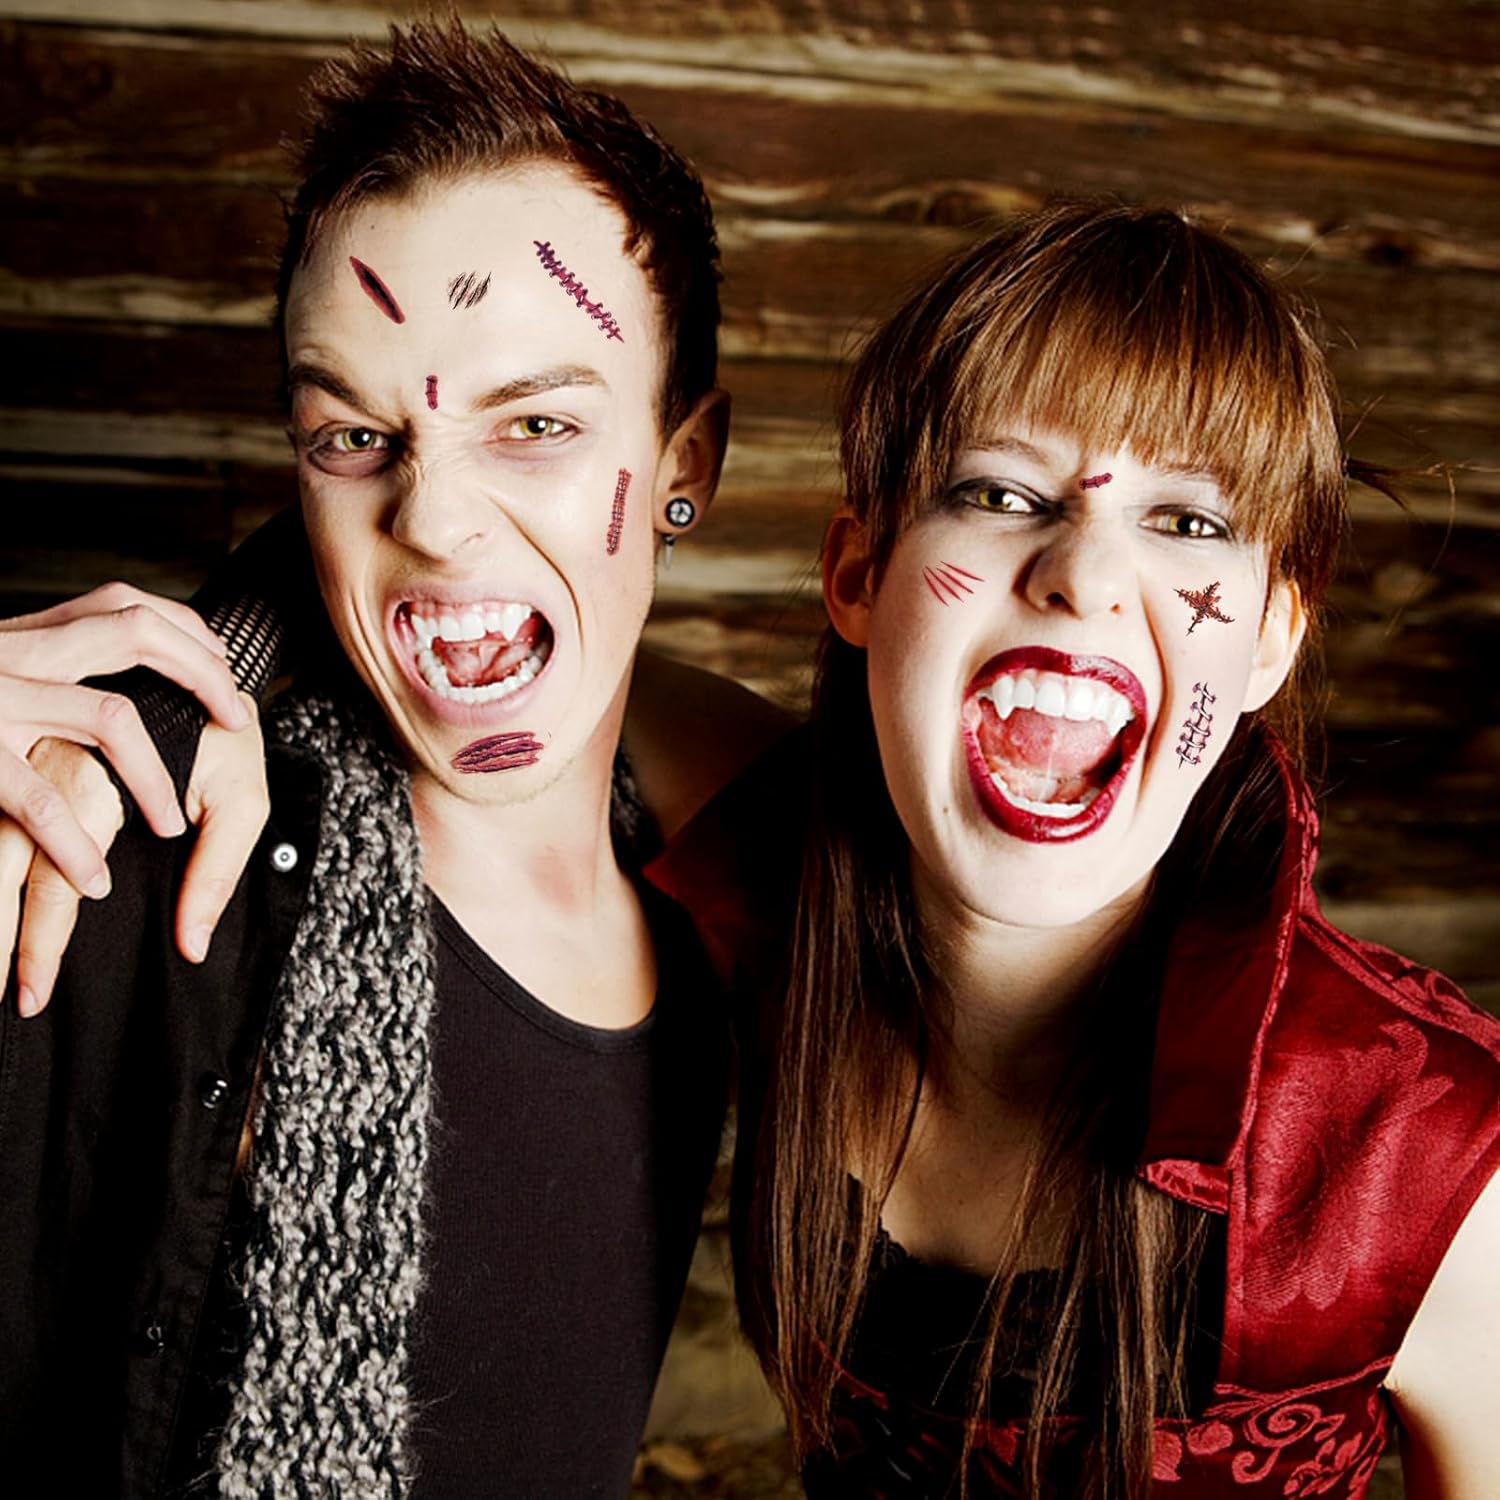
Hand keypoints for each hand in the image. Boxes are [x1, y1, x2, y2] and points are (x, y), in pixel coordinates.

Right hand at [0, 583, 247, 898]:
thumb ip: (42, 672)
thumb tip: (109, 685)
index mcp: (21, 635)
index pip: (125, 603)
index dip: (187, 629)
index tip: (226, 666)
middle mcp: (11, 653)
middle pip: (135, 631)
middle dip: (201, 671)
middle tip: (237, 719)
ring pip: (109, 718)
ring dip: (156, 775)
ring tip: (175, 824)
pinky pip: (42, 798)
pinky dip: (78, 844)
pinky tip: (97, 879)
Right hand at [1, 700, 268, 1015]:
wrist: (206, 669)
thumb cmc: (224, 738)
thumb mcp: (241, 800)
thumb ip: (214, 871)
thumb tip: (191, 945)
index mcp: (95, 779)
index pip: (58, 883)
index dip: (44, 944)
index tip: (35, 994)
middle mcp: (46, 763)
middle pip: (4, 867)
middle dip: (0, 938)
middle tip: (7, 996)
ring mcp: (25, 751)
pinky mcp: (22, 752)